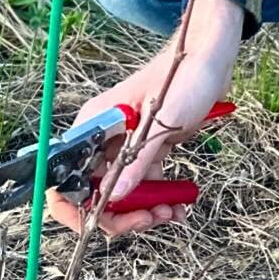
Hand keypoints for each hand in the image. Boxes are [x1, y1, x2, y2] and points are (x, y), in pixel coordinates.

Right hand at [45, 1, 240, 239]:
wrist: (213, 58)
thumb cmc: (185, 76)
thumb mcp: (162, 120)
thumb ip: (138, 159)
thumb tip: (114, 196)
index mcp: (96, 123)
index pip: (65, 175)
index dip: (76, 206)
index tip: (101, 222)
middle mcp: (106, 136)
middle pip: (94, 192)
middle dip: (120, 213)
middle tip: (148, 218)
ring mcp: (127, 144)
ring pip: (122, 193)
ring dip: (144, 210)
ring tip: (171, 211)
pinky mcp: (148, 148)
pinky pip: (144, 184)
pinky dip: (159, 199)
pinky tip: (178, 206)